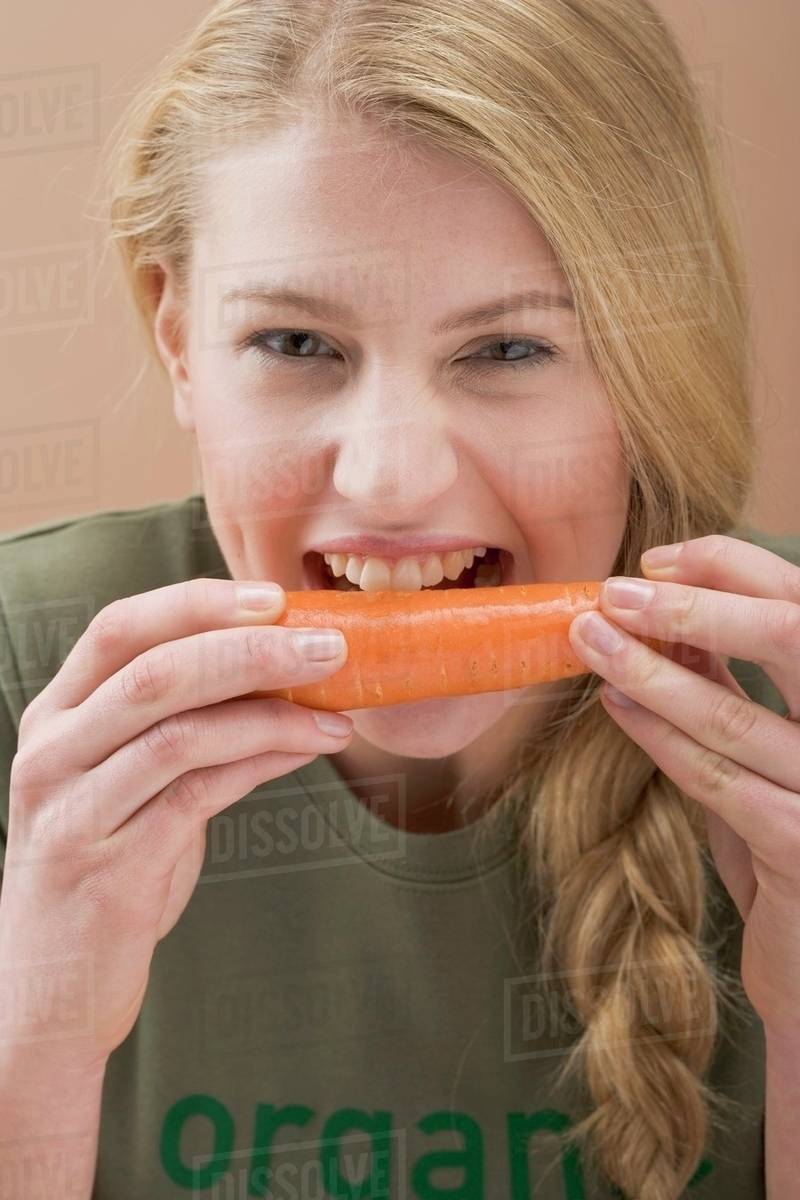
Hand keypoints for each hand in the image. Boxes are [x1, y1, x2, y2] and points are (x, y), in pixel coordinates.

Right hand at [0, 578, 353, 1069]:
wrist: (47, 992)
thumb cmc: (103, 874)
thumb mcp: (136, 788)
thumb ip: (193, 734)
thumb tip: (292, 686)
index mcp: (57, 718)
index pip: (119, 630)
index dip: (196, 602)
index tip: (273, 595)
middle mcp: (53, 754)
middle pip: (153, 672)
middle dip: (249, 648)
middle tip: (327, 644)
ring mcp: (74, 811)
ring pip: (178, 732)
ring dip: (270, 710)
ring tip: (336, 705)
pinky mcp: (108, 868)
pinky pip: (197, 794)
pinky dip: (262, 761)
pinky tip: (309, 746)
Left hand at [568, 534, 799, 1040]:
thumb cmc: (788, 844)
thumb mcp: (767, 751)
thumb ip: (734, 688)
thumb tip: (670, 619)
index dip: (733, 569)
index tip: (658, 561)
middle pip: (793, 637)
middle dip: (694, 607)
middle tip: (614, 594)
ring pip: (736, 714)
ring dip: (650, 672)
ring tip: (589, 640)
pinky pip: (718, 779)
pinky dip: (658, 736)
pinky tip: (614, 705)